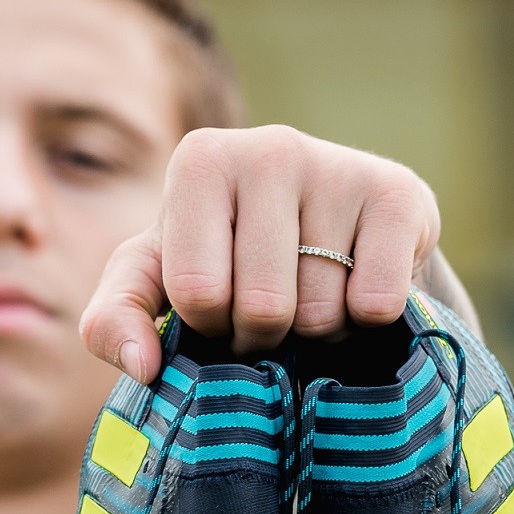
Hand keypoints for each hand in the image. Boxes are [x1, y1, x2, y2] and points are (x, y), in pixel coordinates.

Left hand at [81, 125, 440, 379]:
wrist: (333, 240)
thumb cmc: (226, 263)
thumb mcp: (153, 288)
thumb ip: (113, 321)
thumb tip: (144, 367)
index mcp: (200, 160)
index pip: (199, 292)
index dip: (211, 324)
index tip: (220, 304)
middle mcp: (270, 146)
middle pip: (264, 306)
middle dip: (264, 333)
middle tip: (272, 307)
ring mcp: (340, 164)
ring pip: (320, 311)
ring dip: (317, 329)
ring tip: (315, 293)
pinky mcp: (401, 194)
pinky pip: (375, 303)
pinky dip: (366, 321)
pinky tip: (355, 285)